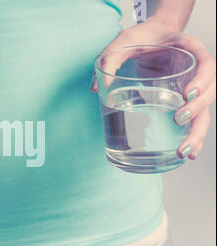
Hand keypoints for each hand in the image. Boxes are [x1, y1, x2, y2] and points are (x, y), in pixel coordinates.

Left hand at [91, 19, 215, 159]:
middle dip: (198, 109)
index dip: (202, 80)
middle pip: (210, 91)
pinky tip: (188, 153)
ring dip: (197, 133)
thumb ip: (111, 57)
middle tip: (178, 120)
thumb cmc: (142, 37)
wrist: (153, 36)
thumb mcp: (124, 40)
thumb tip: (95, 87)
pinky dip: (192, 136)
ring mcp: (192, 86)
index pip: (206, 63)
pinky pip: (194, 119)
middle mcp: (196, 69)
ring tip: (184, 152)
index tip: (187, 94)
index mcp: (189, 49)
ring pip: (205, 111)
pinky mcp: (183, 99)